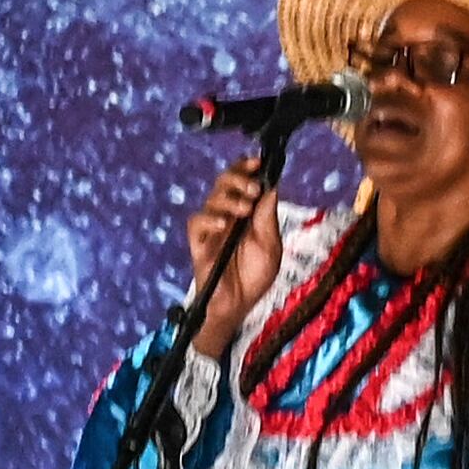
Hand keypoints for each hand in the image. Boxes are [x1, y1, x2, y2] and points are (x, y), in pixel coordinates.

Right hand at [179, 160, 284, 357]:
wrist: (239, 306)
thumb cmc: (254, 277)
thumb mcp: (270, 246)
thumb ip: (268, 218)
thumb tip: (272, 187)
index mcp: (244, 213)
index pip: (240, 181)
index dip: (245, 168)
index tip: (257, 162)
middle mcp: (226, 216)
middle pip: (223, 183)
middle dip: (238, 178)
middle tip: (253, 188)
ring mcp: (211, 230)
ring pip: (211, 199)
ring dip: (229, 199)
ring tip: (243, 210)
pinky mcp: (198, 244)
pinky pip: (196, 223)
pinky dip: (209, 220)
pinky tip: (223, 226)